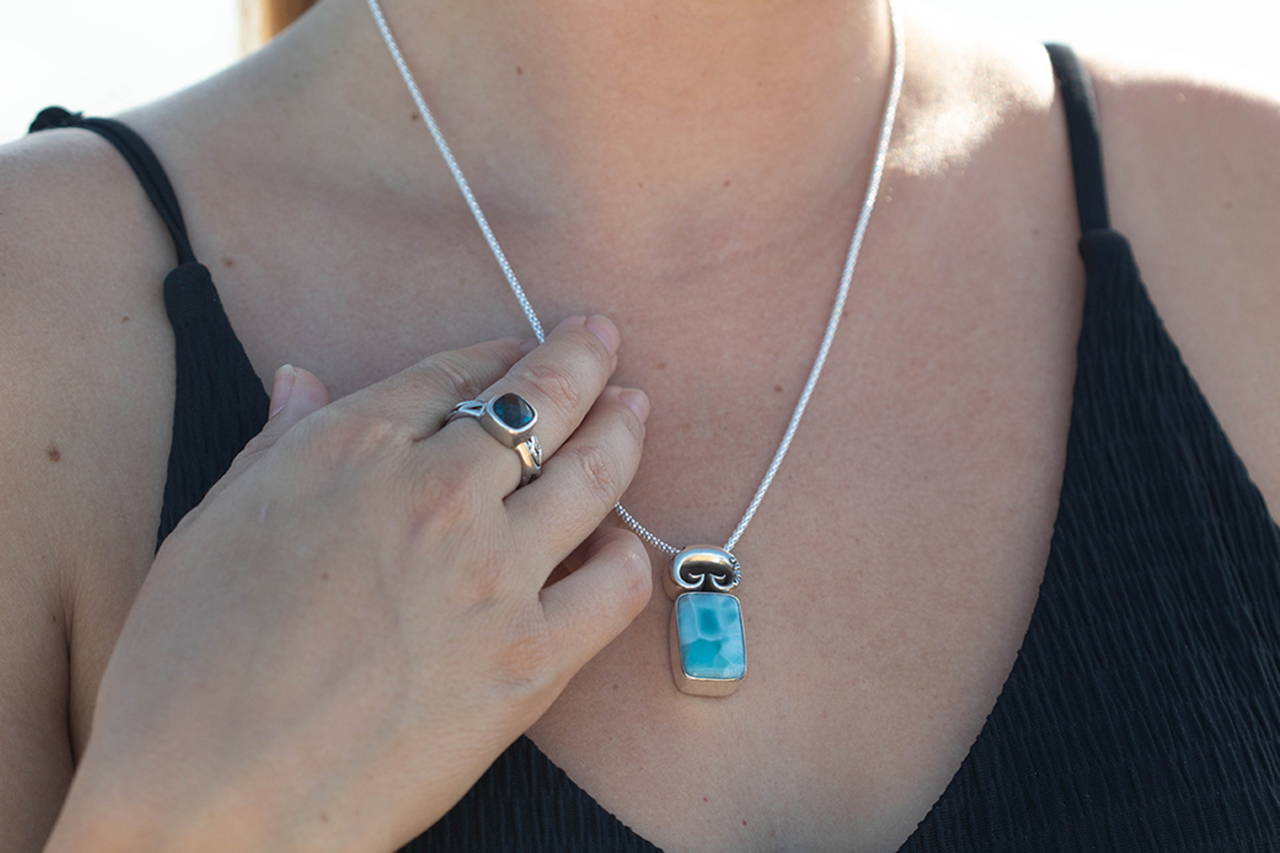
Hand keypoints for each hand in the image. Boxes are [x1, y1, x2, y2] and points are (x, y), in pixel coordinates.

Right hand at [46, 315, 651, 851]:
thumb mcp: (211, 527)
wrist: (213, 803)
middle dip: (581, 357)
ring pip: (595, 473)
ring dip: (622, 430)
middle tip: (603, 337)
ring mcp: (494, 574)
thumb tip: (303, 380)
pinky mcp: (532, 658)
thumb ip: (277, 444)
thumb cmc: (184, 670)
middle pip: (539, 400)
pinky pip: (616, 585)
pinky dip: (627, 555)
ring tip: (634, 409)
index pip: (451, 376)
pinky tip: (619, 546)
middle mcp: (436, 494)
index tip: (517, 349)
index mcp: (351, 450)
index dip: (495, 353)